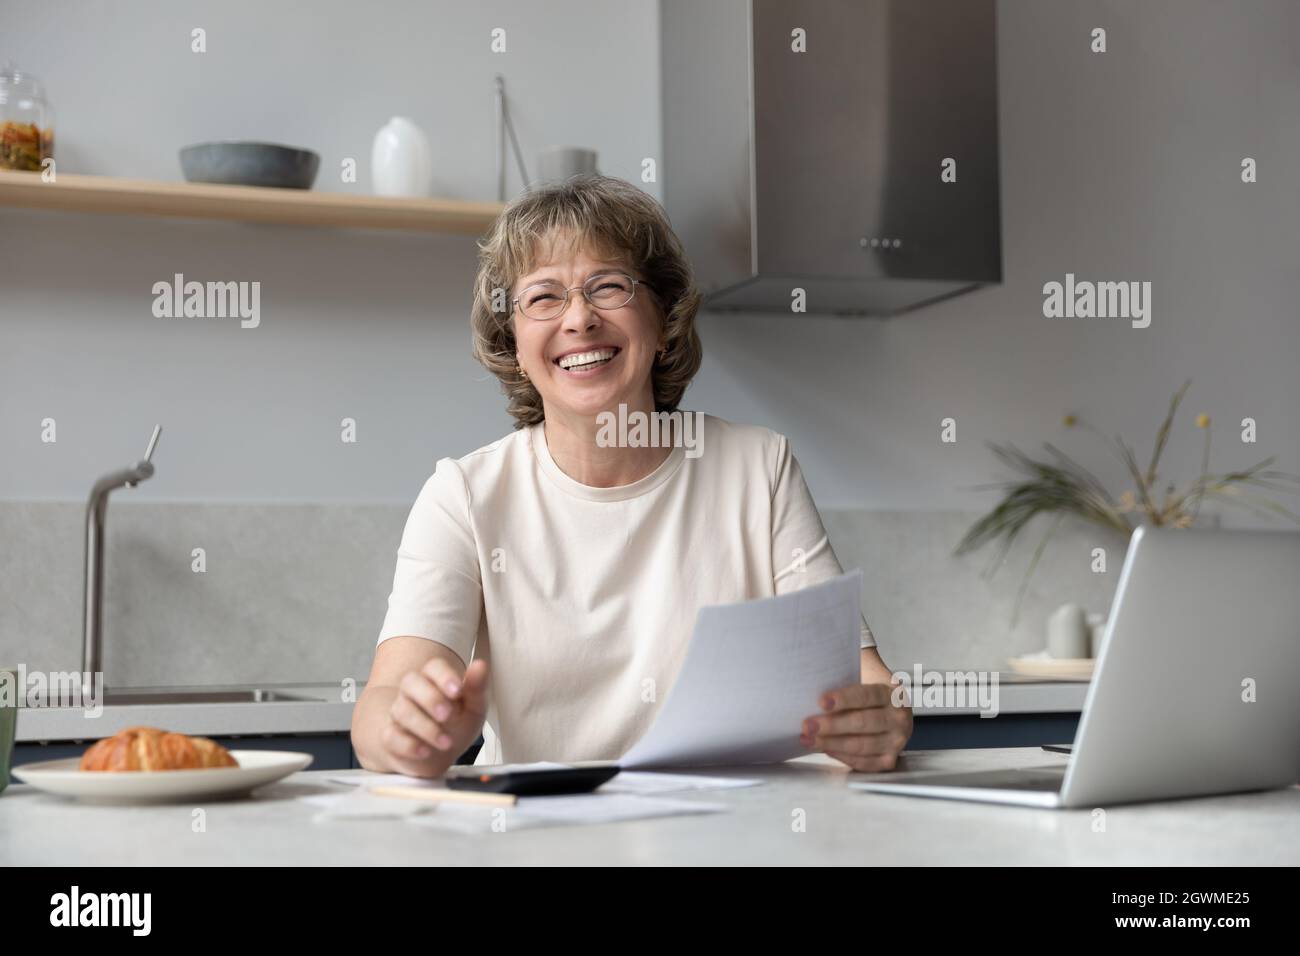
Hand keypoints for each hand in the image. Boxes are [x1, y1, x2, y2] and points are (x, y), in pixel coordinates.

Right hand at [381, 658, 488, 776]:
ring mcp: (399, 713)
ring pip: (401, 710)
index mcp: (434, 679)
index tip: (457, 691)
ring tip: (446, 742)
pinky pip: (391, 736)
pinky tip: (425, 751)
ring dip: (425, 727)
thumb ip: (476, 688)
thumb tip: (480, 665)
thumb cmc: (456, 725)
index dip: (444, 676)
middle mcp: (413, 692)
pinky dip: (409, 745)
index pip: (434, 667)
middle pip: (410, 682)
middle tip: (448, 715)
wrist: (436, 755)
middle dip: (430, 698)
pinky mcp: (391, 737)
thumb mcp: (474, 708)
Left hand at [800, 680, 912, 771]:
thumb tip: (812, 686)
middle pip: (863, 722)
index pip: (867, 696)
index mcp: (893, 695)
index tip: (821, 701)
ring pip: (861, 745)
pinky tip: (825, 748)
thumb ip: (843, 679)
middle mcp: (899, 719)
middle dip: (832, 725)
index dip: (843, 699)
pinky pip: (863, 762)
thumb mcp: (863, 678)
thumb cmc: (867, 695)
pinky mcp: (888, 760)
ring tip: (809, 739)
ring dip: (831, 743)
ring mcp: (896, 742)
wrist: (887, 710)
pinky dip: (841, 756)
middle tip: (808, 725)